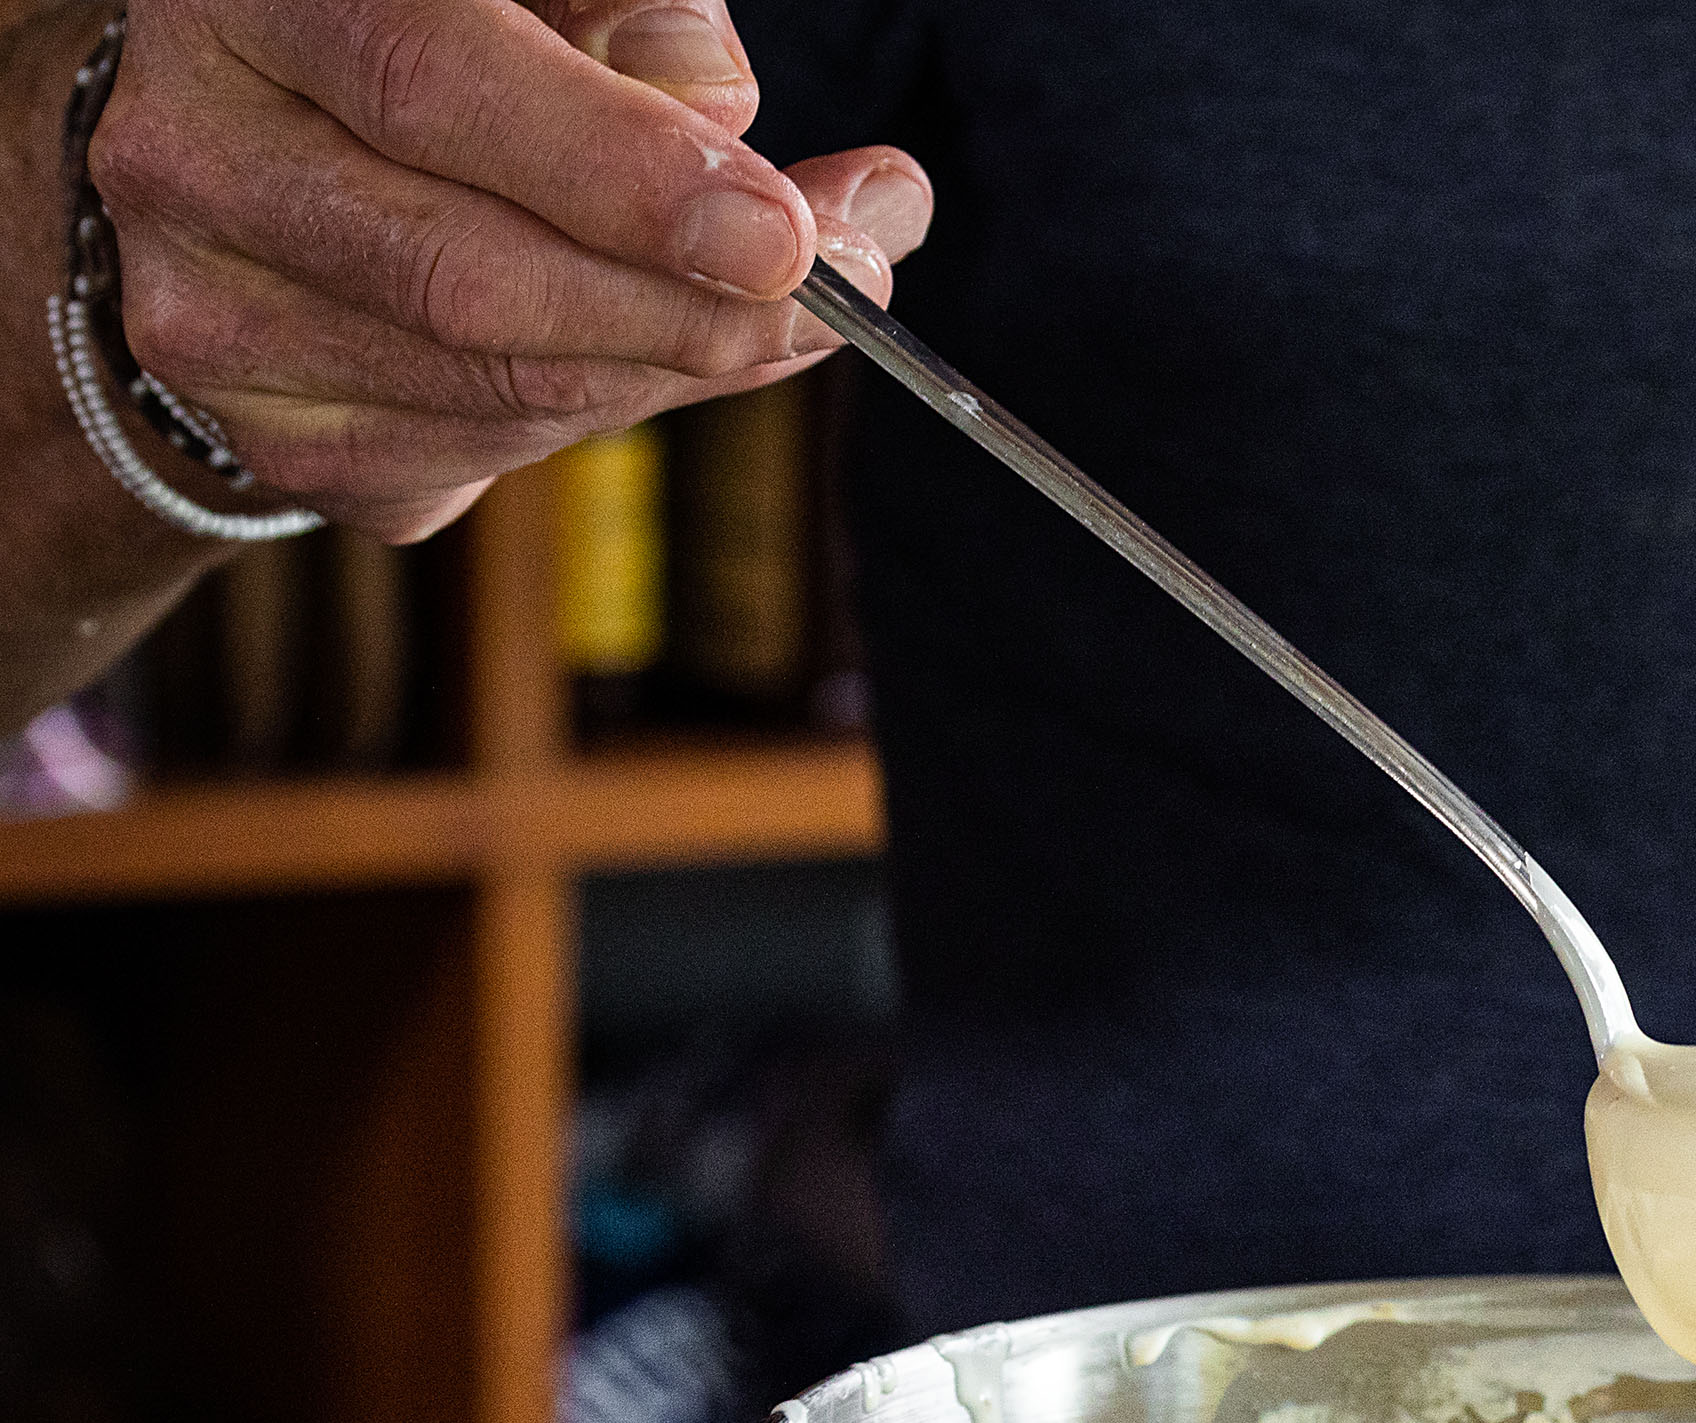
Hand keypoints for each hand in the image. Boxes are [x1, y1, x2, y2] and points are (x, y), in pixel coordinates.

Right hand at [87, 0, 930, 538]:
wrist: (270, 146)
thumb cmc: (438, 36)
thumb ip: (635, 19)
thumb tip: (758, 138)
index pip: (435, 83)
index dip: (623, 174)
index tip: (782, 235)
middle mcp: (191, 157)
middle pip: (471, 276)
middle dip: (693, 306)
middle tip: (853, 286)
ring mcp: (211, 317)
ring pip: (501, 387)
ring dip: (679, 364)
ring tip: (796, 311)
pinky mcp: (274, 438)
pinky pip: (489, 456)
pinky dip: (610, 407)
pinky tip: (663, 350)